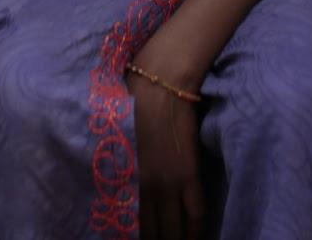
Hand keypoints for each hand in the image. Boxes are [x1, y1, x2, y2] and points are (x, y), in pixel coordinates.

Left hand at [128, 63, 205, 239]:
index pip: (129, 221)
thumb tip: (118, 187)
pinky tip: (194, 238)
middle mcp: (143, 186)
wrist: (158, 86)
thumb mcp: (115, 141)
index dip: (133, 236)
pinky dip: (195, 230)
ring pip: (173, 227)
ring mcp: (168, 183)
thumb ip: (119, 167)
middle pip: (150, 229)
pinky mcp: (189, 176)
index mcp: (123, 176)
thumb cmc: (130, 105)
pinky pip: (195, 213)